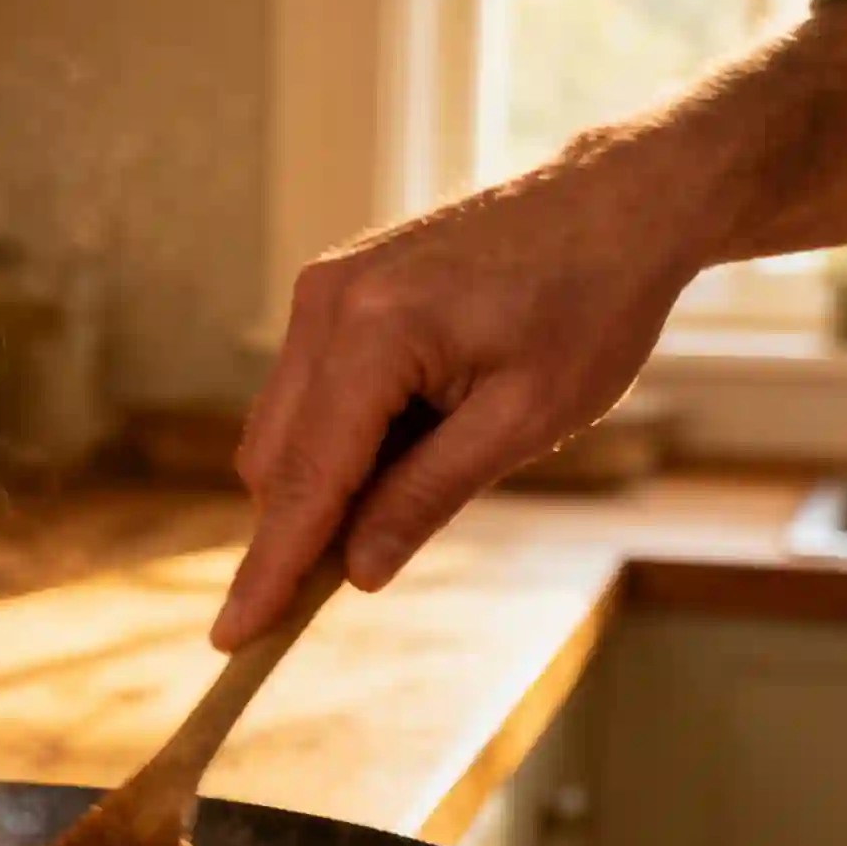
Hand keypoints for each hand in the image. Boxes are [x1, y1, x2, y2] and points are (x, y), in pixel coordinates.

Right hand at [212, 145, 696, 648]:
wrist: (616, 204)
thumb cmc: (589, 306)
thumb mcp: (525, 420)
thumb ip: (427, 496)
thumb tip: (355, 573)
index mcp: (373, 332)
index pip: (305, 481)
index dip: (268, 570)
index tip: (230, 640)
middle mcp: (325, 305)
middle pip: (273, 462)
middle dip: (302, 528)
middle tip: (370, 567)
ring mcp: (321, 292)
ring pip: (280, 431)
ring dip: (327, 482)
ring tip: (434, 460)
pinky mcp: (331, 292)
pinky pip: (305, 394)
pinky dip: (338, 440)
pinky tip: (415, 430)